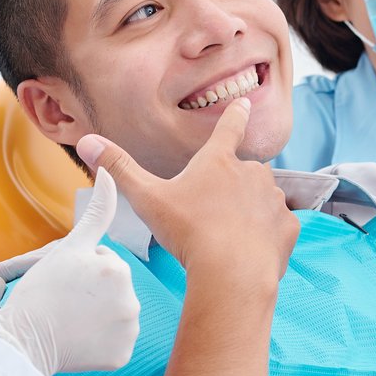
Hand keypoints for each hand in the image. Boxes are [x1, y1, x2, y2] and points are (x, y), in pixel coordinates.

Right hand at [0, 168, 141, 375]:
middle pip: (113, 288)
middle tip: (65, 302)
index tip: (63, 282)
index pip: (104, 262)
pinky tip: (80, 340)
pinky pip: (115, 342)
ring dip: (97, 314)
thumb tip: (110, 173)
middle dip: (93, 291)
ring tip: (70, 320)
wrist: (22, 340)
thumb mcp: (68, 248)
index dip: (80, 269)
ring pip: (115, 313)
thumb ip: (96, 211)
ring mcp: (128, 330)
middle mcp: (131, 300)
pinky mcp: (122, 356)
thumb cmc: (39, 291)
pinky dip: (100, 342)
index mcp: (118, 269)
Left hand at [0, 244, 53, 375]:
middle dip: (30, 270)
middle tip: (58, 260)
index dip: (18, 265)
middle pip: (5, 284)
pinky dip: (33, 312)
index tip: (43, 259)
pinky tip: (52, 311)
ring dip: (35, 289)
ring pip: (13, 302)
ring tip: (61, 279)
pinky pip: (16, 322)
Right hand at [76, 97, 297, 286]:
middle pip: (245, 170)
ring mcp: (273, 199)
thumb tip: (87, 140)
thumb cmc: (188, 232)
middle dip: (234, 185)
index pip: (229, 128)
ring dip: (252, 209)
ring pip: (264, 198)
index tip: (245, 103)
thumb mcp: (147, 198)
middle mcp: (252, 173)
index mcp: (218, 161)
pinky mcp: (288, 227)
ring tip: (231, 235)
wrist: (232, 272)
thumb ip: (119, 168)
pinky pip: (278, 226)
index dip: (236, 115)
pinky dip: (268, 235)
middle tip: (214, 213)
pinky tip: (251, 250)